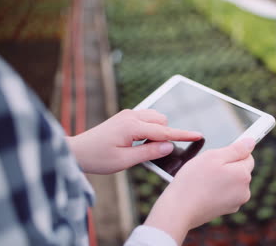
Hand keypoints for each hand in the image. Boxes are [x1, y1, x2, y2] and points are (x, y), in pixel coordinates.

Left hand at [66, 109, 201, 173]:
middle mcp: (131, 116)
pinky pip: (146, 119)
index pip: (164, 131)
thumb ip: (149, 152)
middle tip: (152, 153)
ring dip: (157, 131)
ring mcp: (128, 115)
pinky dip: (149, 129)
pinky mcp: (125, 117)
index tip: (198, 135)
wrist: (77, 151)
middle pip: (162, 122)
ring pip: (155, 118)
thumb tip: (169, 146)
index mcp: (132, 126)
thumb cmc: (98, 158)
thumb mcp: (125, 160)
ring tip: (142, 148)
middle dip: (165, 135)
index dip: (183, 135)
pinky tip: (138, 142)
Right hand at [144, 138, 254, 244]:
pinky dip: (217, 190)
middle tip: (207, 168)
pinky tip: (203, 191)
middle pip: (240, 170)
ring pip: (232, 181)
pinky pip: (225, 193)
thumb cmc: (193, 181)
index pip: (248, 156)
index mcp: (243, 175)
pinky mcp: (226, 210)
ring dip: (221, 178)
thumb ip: (235, 149)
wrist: (179, 210)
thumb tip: (251, 142)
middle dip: (226, 166)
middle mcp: (244, 190)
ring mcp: (236, 202)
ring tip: (203, 181)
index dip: (234, 152)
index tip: (221, 154)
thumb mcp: (213, 157)